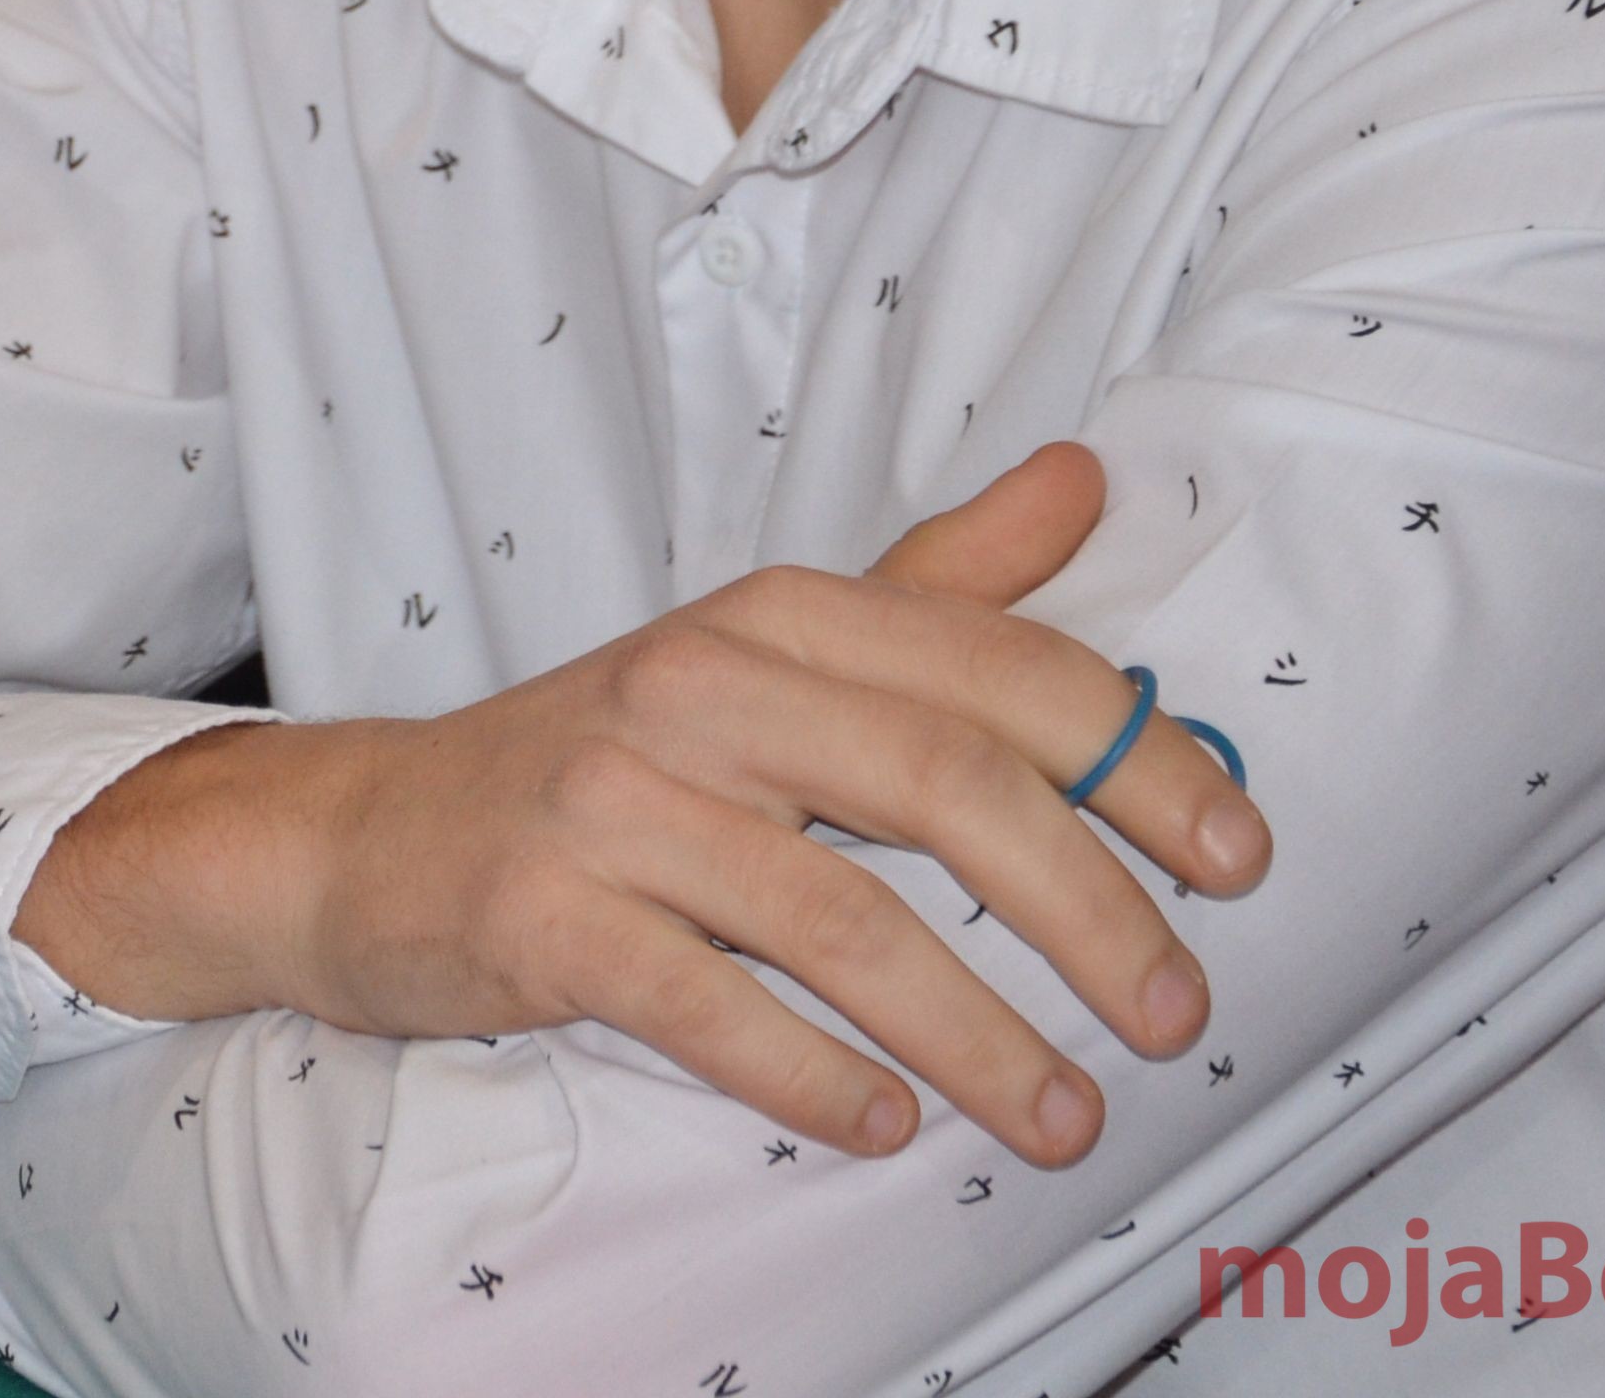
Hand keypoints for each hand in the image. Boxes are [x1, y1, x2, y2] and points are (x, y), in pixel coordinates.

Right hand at [11, 444, 1269, 1169]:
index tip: (1240, 859)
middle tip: (1180, 1016)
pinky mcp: (537, 913)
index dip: (1135, 759)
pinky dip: (806, 1073)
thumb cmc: (604, 758)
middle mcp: (694, 685)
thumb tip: (1088, 478)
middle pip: (939, 781)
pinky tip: (884, 1127)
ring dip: (976, 1033)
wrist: (364, 838)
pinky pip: (700, 1001)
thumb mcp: (762, 652)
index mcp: (771, 618)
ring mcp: (608, 798)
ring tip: (1068, 1117)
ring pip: (836, 916)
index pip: (992, 670)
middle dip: (1089, 908)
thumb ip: (933, 582)